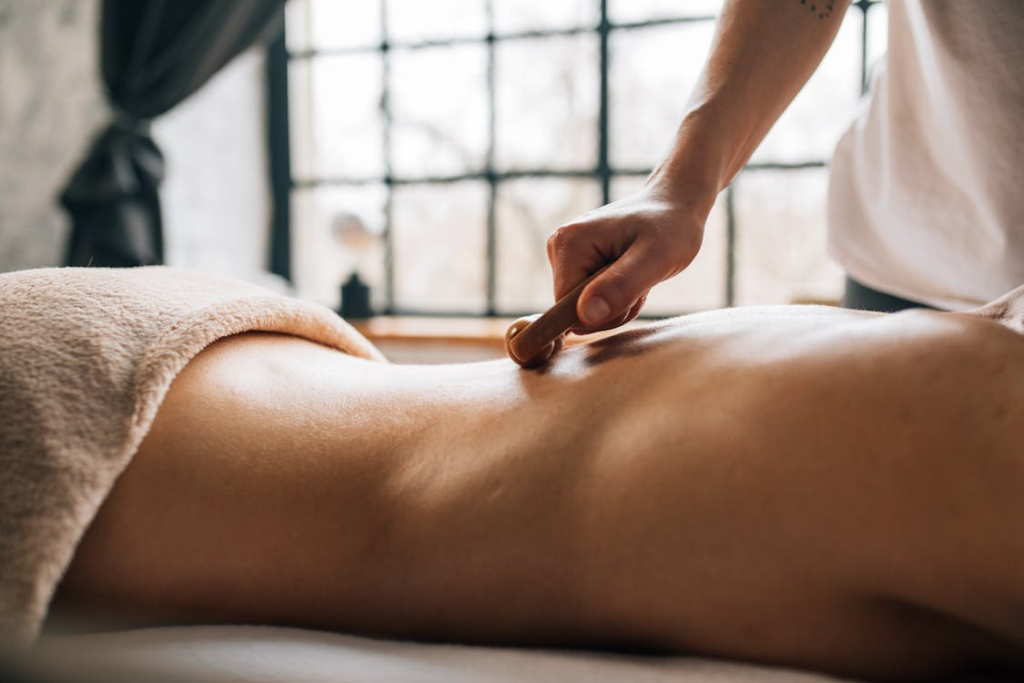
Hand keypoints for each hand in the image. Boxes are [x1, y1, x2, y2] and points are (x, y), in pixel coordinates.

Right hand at [546, 182, 711, 333]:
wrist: (674, 206)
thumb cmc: (671, 227)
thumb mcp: (655, 258)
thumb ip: (621, 286)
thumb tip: (585, 316)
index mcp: (568, 244)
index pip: (568, 308)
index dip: (603, 313)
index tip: (635, 288)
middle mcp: (558, 247)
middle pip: (576, 311)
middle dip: (613, 308)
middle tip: (642, 280)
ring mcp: (565, 255)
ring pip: (585, 309)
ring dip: (618, 303)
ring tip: (639, 275)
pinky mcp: (576, 263)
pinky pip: (591, 301)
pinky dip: (616, 298)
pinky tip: (631, 275)